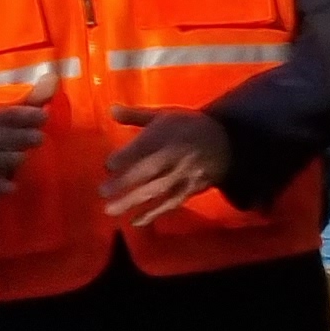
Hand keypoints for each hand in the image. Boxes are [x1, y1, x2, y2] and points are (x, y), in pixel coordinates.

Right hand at [0, 100, 48, 200]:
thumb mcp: (12, 116)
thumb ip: (35, 100)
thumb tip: (52, 77)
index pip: (9, 114)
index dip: (27, 114)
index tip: (44, 116)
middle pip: (8, 137)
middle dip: (26, 137)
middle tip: (39, 139)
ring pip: (5, 159)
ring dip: (16, 159)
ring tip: (23, 158)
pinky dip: (2, 185)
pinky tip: (12, 186)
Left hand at [103, 106, 234, 221]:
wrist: (227, 142)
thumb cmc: (188, 127)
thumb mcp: (166, 114)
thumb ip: (137, 115)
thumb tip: (110, 109)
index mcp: (168, 134)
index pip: (143, 147)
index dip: (124, 157)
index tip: (107, 166)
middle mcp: (175, 155)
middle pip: (148, 171)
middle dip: (124, 182)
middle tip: (102, 192)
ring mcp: (184, 174)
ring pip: (157, 190)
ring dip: (133, 201)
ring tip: (110, 210)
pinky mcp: (191, 189)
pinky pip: (171, 203)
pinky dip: (154, 214)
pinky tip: (135, 221)